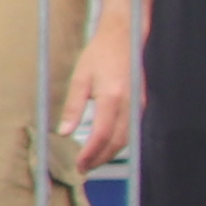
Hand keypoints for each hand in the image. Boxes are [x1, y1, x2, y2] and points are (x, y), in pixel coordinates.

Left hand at [58, 21, 142, 175]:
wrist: (125, 37)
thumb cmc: (99, 55)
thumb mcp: (79, 78)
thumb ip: (72, 107)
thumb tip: (63, 132)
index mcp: (112, 96)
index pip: (102, 134)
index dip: (91, 153)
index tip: (79, 164)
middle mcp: (130, 103)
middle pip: (118, 141)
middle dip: (100, 158)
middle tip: (83, 169)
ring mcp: (139, 104)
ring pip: (127, 138)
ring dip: (110, 153)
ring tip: (91, 161)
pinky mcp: (141, 103)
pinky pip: (131, 129)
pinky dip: (118, 142)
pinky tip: (104, 146)